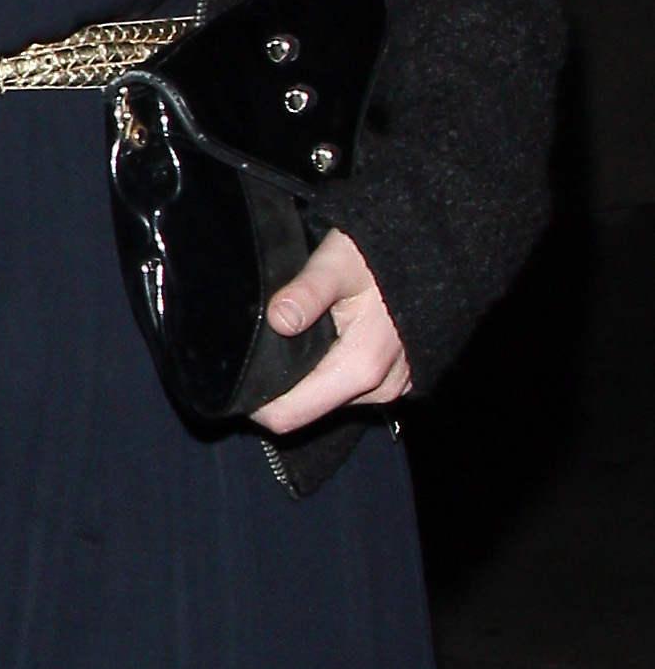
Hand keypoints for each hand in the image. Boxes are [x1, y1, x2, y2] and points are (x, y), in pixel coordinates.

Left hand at [251, 226, 411, 433]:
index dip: (256, 402)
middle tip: (263, 344)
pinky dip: (331, 371)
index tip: (236, 375)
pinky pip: (351, 388)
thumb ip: (307, 292)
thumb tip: (278, 319)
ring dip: (308, 376)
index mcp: (361, 368)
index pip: (290, 415)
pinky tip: (324, 341)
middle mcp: (380, 389)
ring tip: (296, 337)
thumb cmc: (379, 256)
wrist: (431, 253)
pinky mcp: (398, 379)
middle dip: (280, 386)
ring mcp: (392, 387)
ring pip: (329, 398)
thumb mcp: (337, 264)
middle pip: (307, 408)